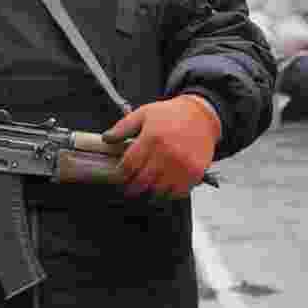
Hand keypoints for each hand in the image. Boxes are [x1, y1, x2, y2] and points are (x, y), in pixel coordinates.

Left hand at [102, 95, 220, 198]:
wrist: (202, 115)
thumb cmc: (171, 114)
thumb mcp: (143, 113)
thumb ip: (123, 127)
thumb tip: (106, 138)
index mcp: (151, 137)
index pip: (129, 165)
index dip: (122, 174)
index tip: (120, 177)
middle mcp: (167, 153)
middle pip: (142, 180)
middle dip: (133, 187)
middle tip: (130, 189)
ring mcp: (181, 164)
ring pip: (159, 190)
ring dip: (150, 192)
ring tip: (146, 189)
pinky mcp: (194, 172)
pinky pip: (178, 193)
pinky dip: (169, 194)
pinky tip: (164, 189)